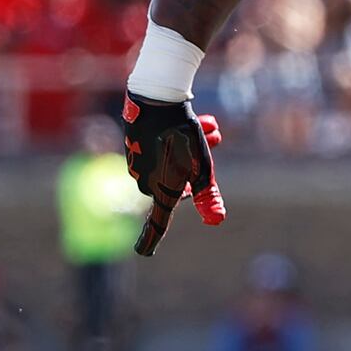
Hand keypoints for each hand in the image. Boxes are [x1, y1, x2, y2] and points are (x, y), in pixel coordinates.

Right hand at [120, 95, 225, 256]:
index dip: (150, 240)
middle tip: (211, 147)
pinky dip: (179, 138)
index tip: (144, 253)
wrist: (156, 97)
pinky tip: (200, 121)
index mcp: (160, 192)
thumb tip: (216, 221)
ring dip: (193, 149)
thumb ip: (208, 197)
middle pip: (176, 185)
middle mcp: (145, 181)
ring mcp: (137, 162)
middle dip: (195, 170)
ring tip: (212, 131)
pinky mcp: (134, 144)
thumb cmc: (181, 136)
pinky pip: (162, 146)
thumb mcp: (202, 169)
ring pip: (172, 161)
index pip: (156, 224)